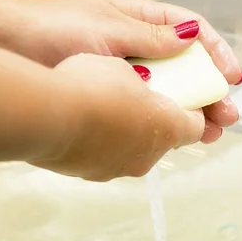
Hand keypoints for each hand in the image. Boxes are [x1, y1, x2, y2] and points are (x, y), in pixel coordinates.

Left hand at [14, 0, 241, 143]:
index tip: (231, 77)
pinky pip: (145, 107)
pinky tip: (173, 131)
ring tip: (208, 131)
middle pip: (186, 68)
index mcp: (141, 19)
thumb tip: (189, 37)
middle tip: (226, 115)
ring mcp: (125, 71)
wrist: (9, 48)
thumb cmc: (51, 26)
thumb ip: (151, 35)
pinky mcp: (110, 94)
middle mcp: (138, 46)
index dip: (216, 54)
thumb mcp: (109, 25)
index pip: (191, 32)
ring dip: (191, 111)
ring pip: (169, 91)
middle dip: (210, 92)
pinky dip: (162, 118)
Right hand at [29, 53, 204, 181]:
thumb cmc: (90, 86)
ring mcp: (118, 169)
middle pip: (165, 139)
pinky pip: (105, 156)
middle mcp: (148, 156)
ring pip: (134, 150)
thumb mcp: (124, 66)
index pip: (197, 127)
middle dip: (158, 120)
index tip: (186, 100)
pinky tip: (85, 122)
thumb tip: (143, 82)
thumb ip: (144, 77)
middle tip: (142, 98)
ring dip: (129, 132)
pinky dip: (102, 142)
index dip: (195, 112)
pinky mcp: (91, 174)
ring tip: (107, 107)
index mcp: (168, 128)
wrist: (44, 115)